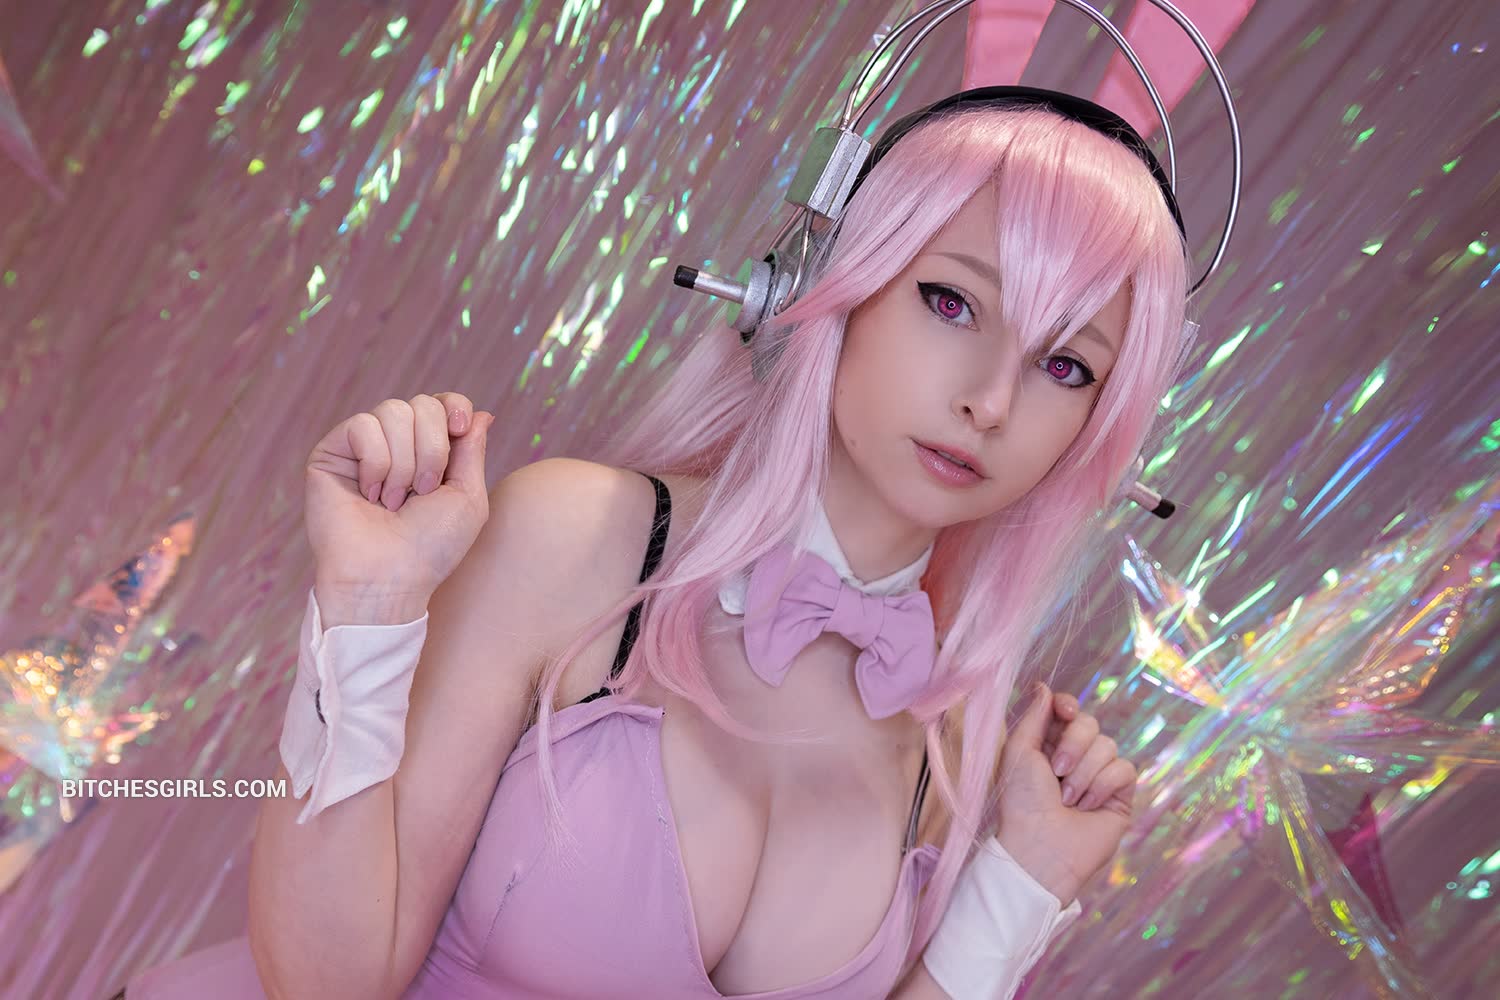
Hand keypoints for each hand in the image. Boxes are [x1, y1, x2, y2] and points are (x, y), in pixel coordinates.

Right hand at [304, 393, 494, 601]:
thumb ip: (472, 451)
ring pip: (393, 411)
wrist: (389, 578)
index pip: (444, 403)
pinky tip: (370, 495)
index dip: (455, 407)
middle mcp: (397, 445)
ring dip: (404, 463)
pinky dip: (376, 464)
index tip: (460, 429)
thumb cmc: (431, 548)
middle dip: (433, 449)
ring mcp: (363, 448)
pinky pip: (363, 426)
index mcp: (430, 452)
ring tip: (394, 501)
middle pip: (423, 404)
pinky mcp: (331, 453)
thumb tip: (481, 413)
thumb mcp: (468, 498)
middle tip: (423, 491)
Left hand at [992, 682, 1136, 904]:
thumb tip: (1044, 686)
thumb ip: (1033, 716)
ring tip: (1067, 800)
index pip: (1068, 710)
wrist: (1040, 848)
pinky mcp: (1120, 795)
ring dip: (1084, 773)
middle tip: (1055, 772)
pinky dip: (1103, 786)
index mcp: (1047, 745)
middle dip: (1073, 745)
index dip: (1069, 706)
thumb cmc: (1021, 803)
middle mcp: (1075, 757)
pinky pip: (1124, 769)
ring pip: (1108, 746)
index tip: (1063, 711)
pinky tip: (1087, 807)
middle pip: (1090, 723)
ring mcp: (1099, 776)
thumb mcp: (1018, 752)